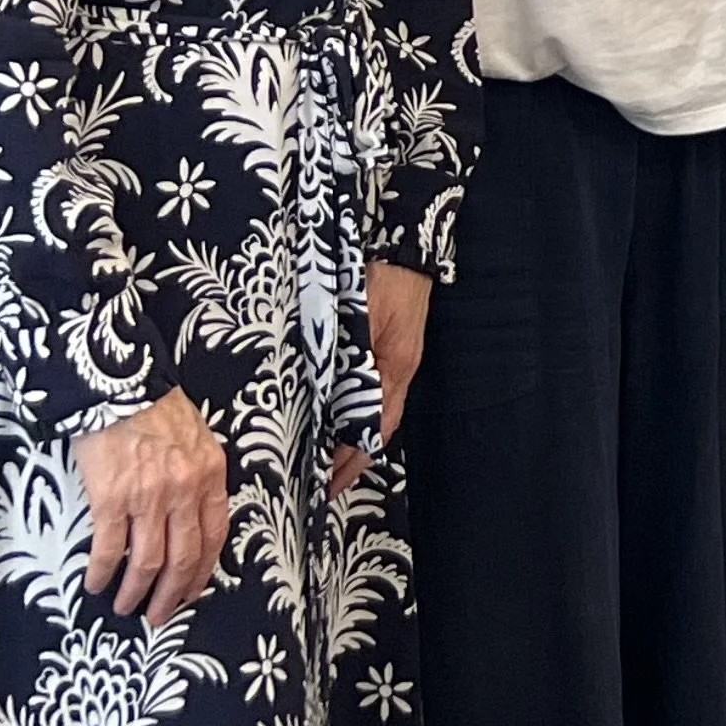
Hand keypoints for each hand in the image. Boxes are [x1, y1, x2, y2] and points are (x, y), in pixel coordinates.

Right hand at [72, 386, 227, 625]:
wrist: (120, 384)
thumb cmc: (157, 410)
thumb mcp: (197, 440)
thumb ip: (199, 478)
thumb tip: (193, 522)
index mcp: (210, 473)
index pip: (214, 535)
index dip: (202, 571)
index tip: (192, 593)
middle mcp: (184, 489)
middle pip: (182, 557)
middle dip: (171, 594)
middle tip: (158, 615)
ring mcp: (148, 495)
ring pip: (146, 561)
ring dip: (134, 591)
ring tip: (124, 605)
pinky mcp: (111, 498)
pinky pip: (108, 548)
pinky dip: (101, 572)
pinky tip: (95, 583)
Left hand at [328, 261, 431, 496]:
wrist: (404, 240)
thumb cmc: (378, 274)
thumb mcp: (357, 316)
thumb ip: (344, 356)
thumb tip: (327, 400)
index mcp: (395, 366)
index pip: (373, 428)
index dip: (350, 460)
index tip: (326, 485)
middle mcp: (400, 368)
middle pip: (377, 426)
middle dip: (351, 457)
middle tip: (321, 482)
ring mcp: (399, 357)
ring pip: (376, 410)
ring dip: (354, 437)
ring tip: (327, 458)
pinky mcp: (394, 346)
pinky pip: (375, 390)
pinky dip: (358, 412)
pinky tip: (339, 415)